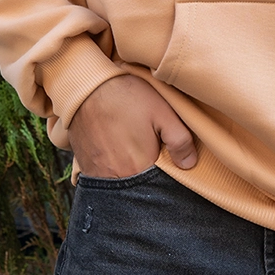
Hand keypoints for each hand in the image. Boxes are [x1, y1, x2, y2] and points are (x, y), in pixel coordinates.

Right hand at [67, 74, 196, 177]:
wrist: (85, 87)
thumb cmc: (126, 96)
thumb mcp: (162, 111)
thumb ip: (179, 139)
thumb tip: (190, 164)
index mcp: (139, 168)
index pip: (159, 184)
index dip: (167, 172)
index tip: (168, 158)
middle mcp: (117, 178)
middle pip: (140, 187)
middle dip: (149, 175)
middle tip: (150, 151)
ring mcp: (98, 175)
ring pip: (121, 183)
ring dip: (130, 172)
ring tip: (132, 150)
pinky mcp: (84, 167)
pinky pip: (103, 178)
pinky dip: (112, 170)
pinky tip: (116, 151)